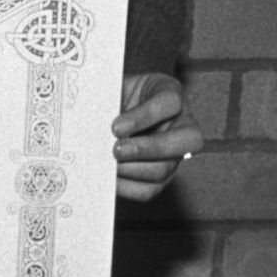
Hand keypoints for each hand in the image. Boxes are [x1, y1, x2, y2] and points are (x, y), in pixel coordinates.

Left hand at [111, 71, 200, 200]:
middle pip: (186, 140)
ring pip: (165, 169)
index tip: (116, 127)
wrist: (104, 111)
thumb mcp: (109, 87)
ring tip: (106, 164)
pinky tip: (107, 177)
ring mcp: (174, 153)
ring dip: (132, 170)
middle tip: (116, 150)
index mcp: (168, 93)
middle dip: (148, 149)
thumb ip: (106, 98)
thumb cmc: (109, 95)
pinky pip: (149, 189)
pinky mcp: (160, 176)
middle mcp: (180, 124)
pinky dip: (126, 187)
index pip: (170, 101)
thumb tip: (90, 116)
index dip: (146, 115)